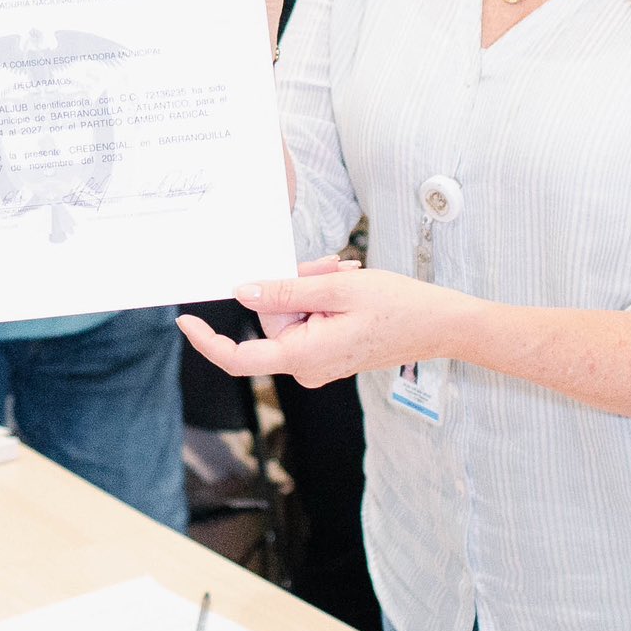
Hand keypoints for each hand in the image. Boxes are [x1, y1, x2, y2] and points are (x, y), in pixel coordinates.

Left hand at [177, 264, 477, 388]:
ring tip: (347, 274)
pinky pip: (308, 320)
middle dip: (292, 285)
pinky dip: (321, 298)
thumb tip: (244, 292)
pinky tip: (347, 284)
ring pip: (290, 314)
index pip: (240, 357)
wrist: (443, 325)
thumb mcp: (338, 289)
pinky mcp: (328, 352)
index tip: (186, 320)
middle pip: (271, 320)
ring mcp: (318, 362)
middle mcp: (307, 366)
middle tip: (330, 264)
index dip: (208, 341)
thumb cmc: (399, 306)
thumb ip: (287, 291)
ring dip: (311, 287)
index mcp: (304, 356)